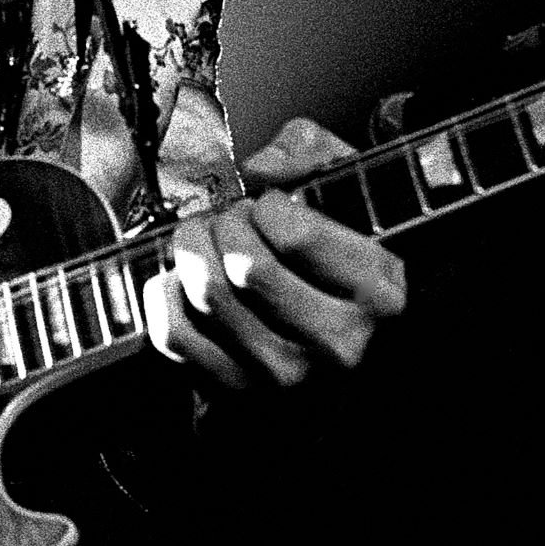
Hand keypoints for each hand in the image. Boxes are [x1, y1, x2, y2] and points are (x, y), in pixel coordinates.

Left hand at [145, 118, 408, 387]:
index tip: (271, 207)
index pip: (294, 235)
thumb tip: (258, 170)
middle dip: (225, 224)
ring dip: (193, 251)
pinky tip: (182, 279)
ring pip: (208, 296)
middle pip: (245, 266)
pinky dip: (165, 295)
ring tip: (208, 241)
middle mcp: (338, 345)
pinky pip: (174, 334)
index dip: (267, 206)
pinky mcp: (237, 393)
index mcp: (380, 292)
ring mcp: (286, 377)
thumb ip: (310, 151)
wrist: (344, 330)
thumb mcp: (348, 185)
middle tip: (231, 219)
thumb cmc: (342, 251)